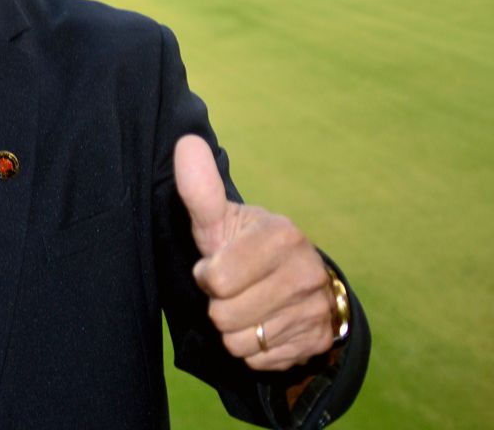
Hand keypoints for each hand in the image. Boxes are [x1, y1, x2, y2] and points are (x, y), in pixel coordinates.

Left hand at [174, 135, 332, 369]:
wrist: (294, 278)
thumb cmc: (243, 245)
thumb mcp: (221, 219)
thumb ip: (200, 189)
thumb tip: (185, 143)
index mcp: (281, 235)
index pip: (216, 279)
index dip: (207, 276)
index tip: (216, 264)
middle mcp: (306, 272)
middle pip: (225, 316)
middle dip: (219, 305)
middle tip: (233, 289)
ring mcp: (316, 309)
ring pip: (241, 341)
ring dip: (234, 329)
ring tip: (247, 305)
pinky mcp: (319, 341)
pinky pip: (260, 360)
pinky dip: (254, 348)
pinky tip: (264, 324)